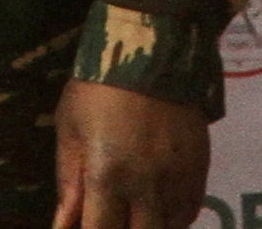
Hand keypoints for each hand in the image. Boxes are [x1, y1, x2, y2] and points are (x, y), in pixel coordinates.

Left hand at [51, 79, 208, 228]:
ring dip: (148, 226)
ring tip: (134, 212)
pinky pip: (189, 212)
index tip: (88, 224)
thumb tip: (63, 223)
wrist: (151, 50)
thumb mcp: (70, 128)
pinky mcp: (199, 169)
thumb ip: (69, 180)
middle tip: (110, 215)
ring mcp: (177, 180)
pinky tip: (157, 208)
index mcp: (108, 176)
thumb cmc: (98, 88)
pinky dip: (172, 218)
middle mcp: (147, 187)